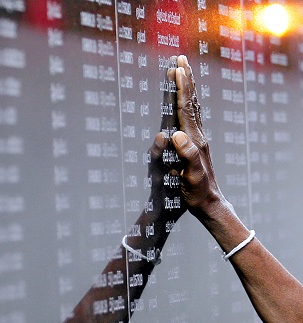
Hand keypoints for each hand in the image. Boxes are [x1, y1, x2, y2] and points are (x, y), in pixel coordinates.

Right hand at [168, 55, 226, 218]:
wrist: (208, 202)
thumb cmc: (196, 191)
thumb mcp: (189, 175)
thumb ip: (185, 154)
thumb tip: (175, 134)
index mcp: (193, 140)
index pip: (186, 108)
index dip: (181, 88)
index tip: (176, 69)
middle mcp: (197, 136)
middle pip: (191, 102)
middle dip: (186, 80)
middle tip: (180, 59)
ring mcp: (197, 140)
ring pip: (193, 107)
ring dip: (187, 88)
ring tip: (183, 72)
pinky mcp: (195, 145)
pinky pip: (192, 118)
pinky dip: (188, 103)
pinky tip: (187, 100)